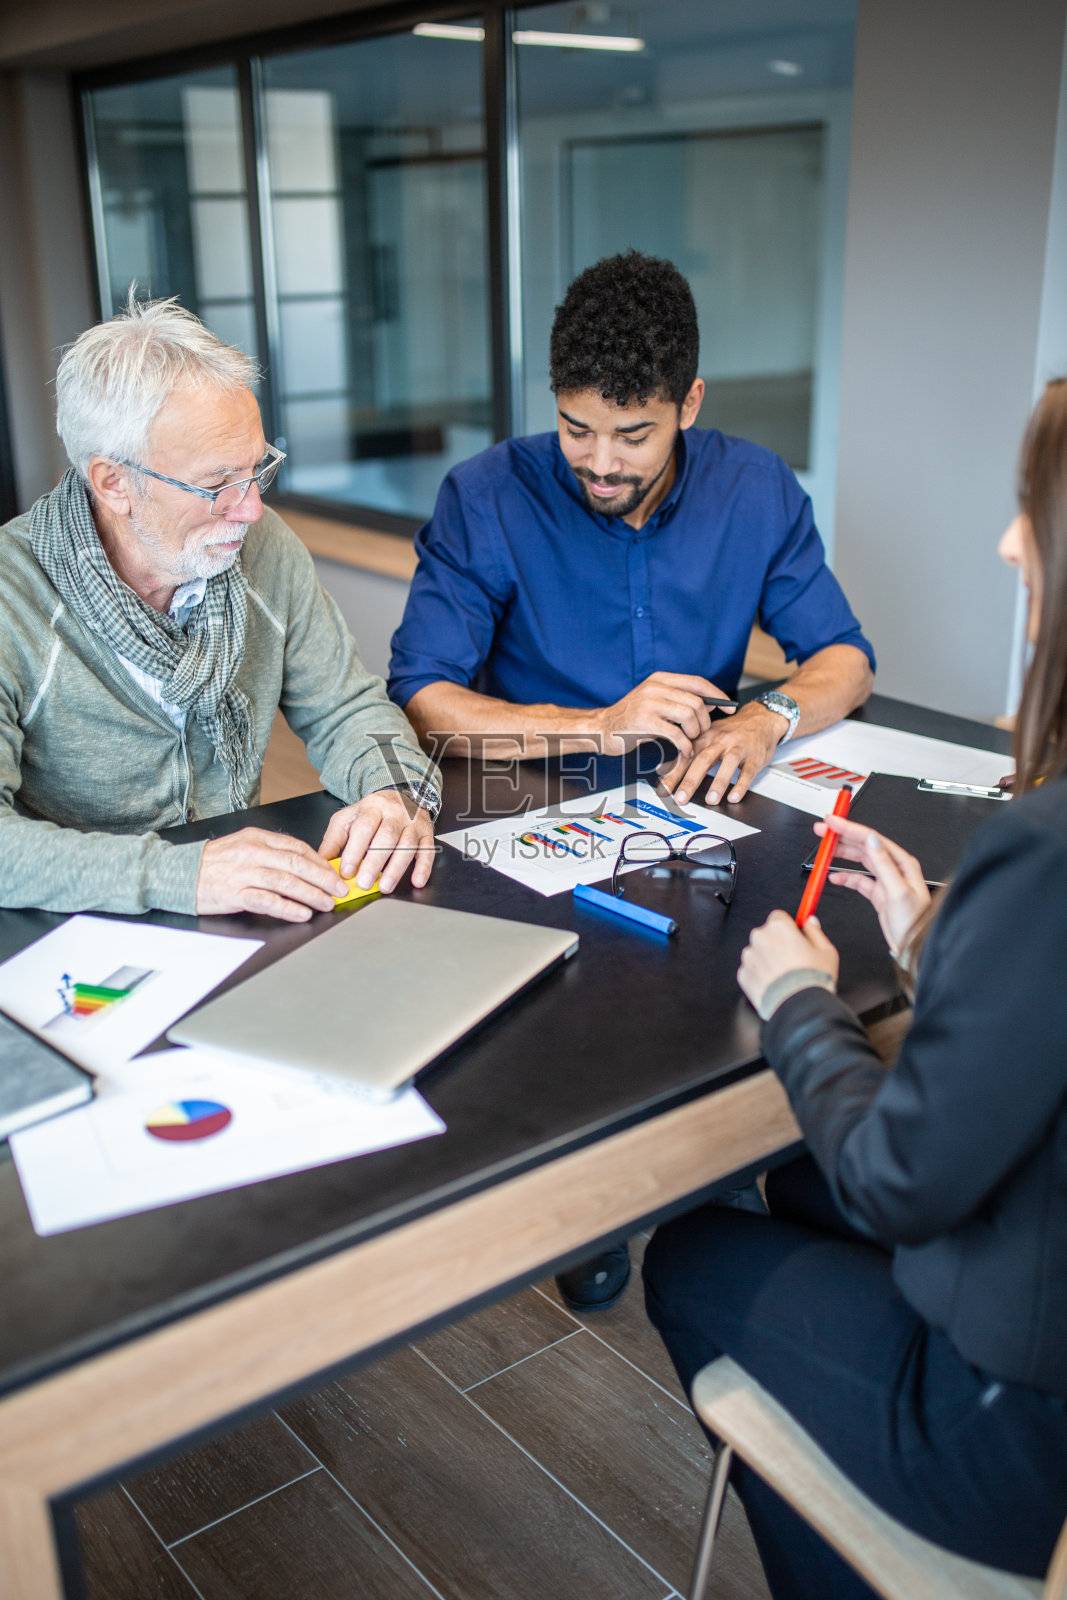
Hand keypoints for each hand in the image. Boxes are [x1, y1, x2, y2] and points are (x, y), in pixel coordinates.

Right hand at [196, 827, 345, 921]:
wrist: (177, 873)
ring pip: (287, 882)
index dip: (319, 861)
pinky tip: (302, 914)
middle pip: (297, 864)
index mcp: (256, 838)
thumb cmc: (212, 863)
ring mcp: (244, 873)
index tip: (334, 872)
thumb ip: (269, 851)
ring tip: (327, 903)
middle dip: (323, 878)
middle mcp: (253, 853)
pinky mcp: (235, 894)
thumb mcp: (242, 846)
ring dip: (312, 894)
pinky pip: (268, 901)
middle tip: (340, 889)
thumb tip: (302, 863)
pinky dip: (288, 908)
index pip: (297, 847)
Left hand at [318, 789, 435, 892]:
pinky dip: (423, 867)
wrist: (399, 795)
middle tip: (364, 883)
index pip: (363, 828)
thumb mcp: (348, 819)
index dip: (355, 851)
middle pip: (386, 837)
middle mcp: (395, 814)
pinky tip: (416, 881)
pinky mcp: (427, 833)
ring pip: (407, 845)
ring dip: (396, 868)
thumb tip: (323, 862)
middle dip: (374, 862)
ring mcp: (413, 823)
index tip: (347, 871)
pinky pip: (427, 850)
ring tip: (385, 887)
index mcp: (372, 808)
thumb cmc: (372, 812)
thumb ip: (334, 839)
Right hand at [594, 672, 733, 757]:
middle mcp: (655, 687)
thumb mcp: (655, 703)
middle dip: (704, 722)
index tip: (729, 708)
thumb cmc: (631, 719)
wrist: (601, 729)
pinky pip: (677, 734)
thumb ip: (680, 701)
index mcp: (660, 679)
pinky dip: (685, 745)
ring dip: (695, 733)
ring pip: (690, 715)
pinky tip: (684, 751)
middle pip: (696, 701)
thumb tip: (711, 704)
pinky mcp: (645, 722)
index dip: (717, 695)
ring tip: (689, 741)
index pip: (698, 682)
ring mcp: (649, 703)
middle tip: (700, 734)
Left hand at [660, 701, 783, 805]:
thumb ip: (687, 754)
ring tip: (711, 800)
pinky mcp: (755, 756)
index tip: (663, 791)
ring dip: (718, 783)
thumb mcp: (707, 737)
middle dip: (690, 781)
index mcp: (705, 737)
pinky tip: (734, 797)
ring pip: (728, 765)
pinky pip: (748, 772)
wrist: (761, 719)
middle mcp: (720, 741)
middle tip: (681, 798)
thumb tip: (664, 770)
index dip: (673, 774)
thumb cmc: (731, 731)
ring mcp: (738, 748)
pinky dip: (741, 785)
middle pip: (703, 760)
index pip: (685, 757)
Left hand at [737, 909, 839, 1012]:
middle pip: (766, 934)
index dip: (788, 927)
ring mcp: (749, 957)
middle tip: (793, 960)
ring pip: (758, 953)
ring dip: (767, 960)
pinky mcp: (743, 975)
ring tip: (785, 976)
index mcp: (779, 927)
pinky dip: (761, 976)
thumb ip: (815, 932)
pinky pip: (752, 971)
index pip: (778, 917)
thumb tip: (810, 922)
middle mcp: (760, 938)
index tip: (794, 936)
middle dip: (777, 944)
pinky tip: (776, 985)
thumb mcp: (826, 951)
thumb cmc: (813, 979)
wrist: (798, 1007)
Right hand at [821, 815, 930, 958]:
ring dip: (841, 855)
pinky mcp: (878, 893)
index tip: (832, 822)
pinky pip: (858, 880)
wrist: (914, 946)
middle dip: (842, 837)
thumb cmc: (914, 922)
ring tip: (825, 851)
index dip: (849, 828)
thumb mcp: (897, 891)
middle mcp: (894, 868)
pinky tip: (834, 877)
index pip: (870, 838)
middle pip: (863, 846)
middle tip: (823, 831)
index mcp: (901, 862)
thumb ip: (883, 864)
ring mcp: (885, 880)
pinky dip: (845, 877)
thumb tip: (872, 840)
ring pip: (859, 860)